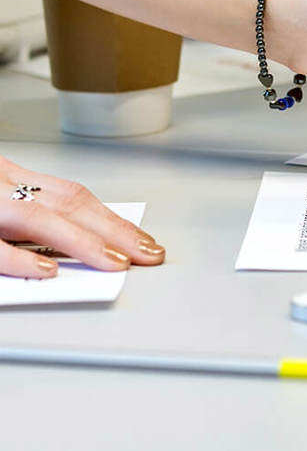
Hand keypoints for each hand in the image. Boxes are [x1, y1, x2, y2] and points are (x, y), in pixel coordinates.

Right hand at [0, 159, 164, 277]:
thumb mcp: (1, 199)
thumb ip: (27, 217)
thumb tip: (64, 251)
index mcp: (10, 180)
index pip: (72, 197)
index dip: (111, 219)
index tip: (143, 240)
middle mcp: (2, 188)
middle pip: (67, 205)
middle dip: (113, 231)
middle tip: (148, 254)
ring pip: (36, 218)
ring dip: (81, 241)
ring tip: (117, 262)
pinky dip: (19, 258)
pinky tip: (48, 270)